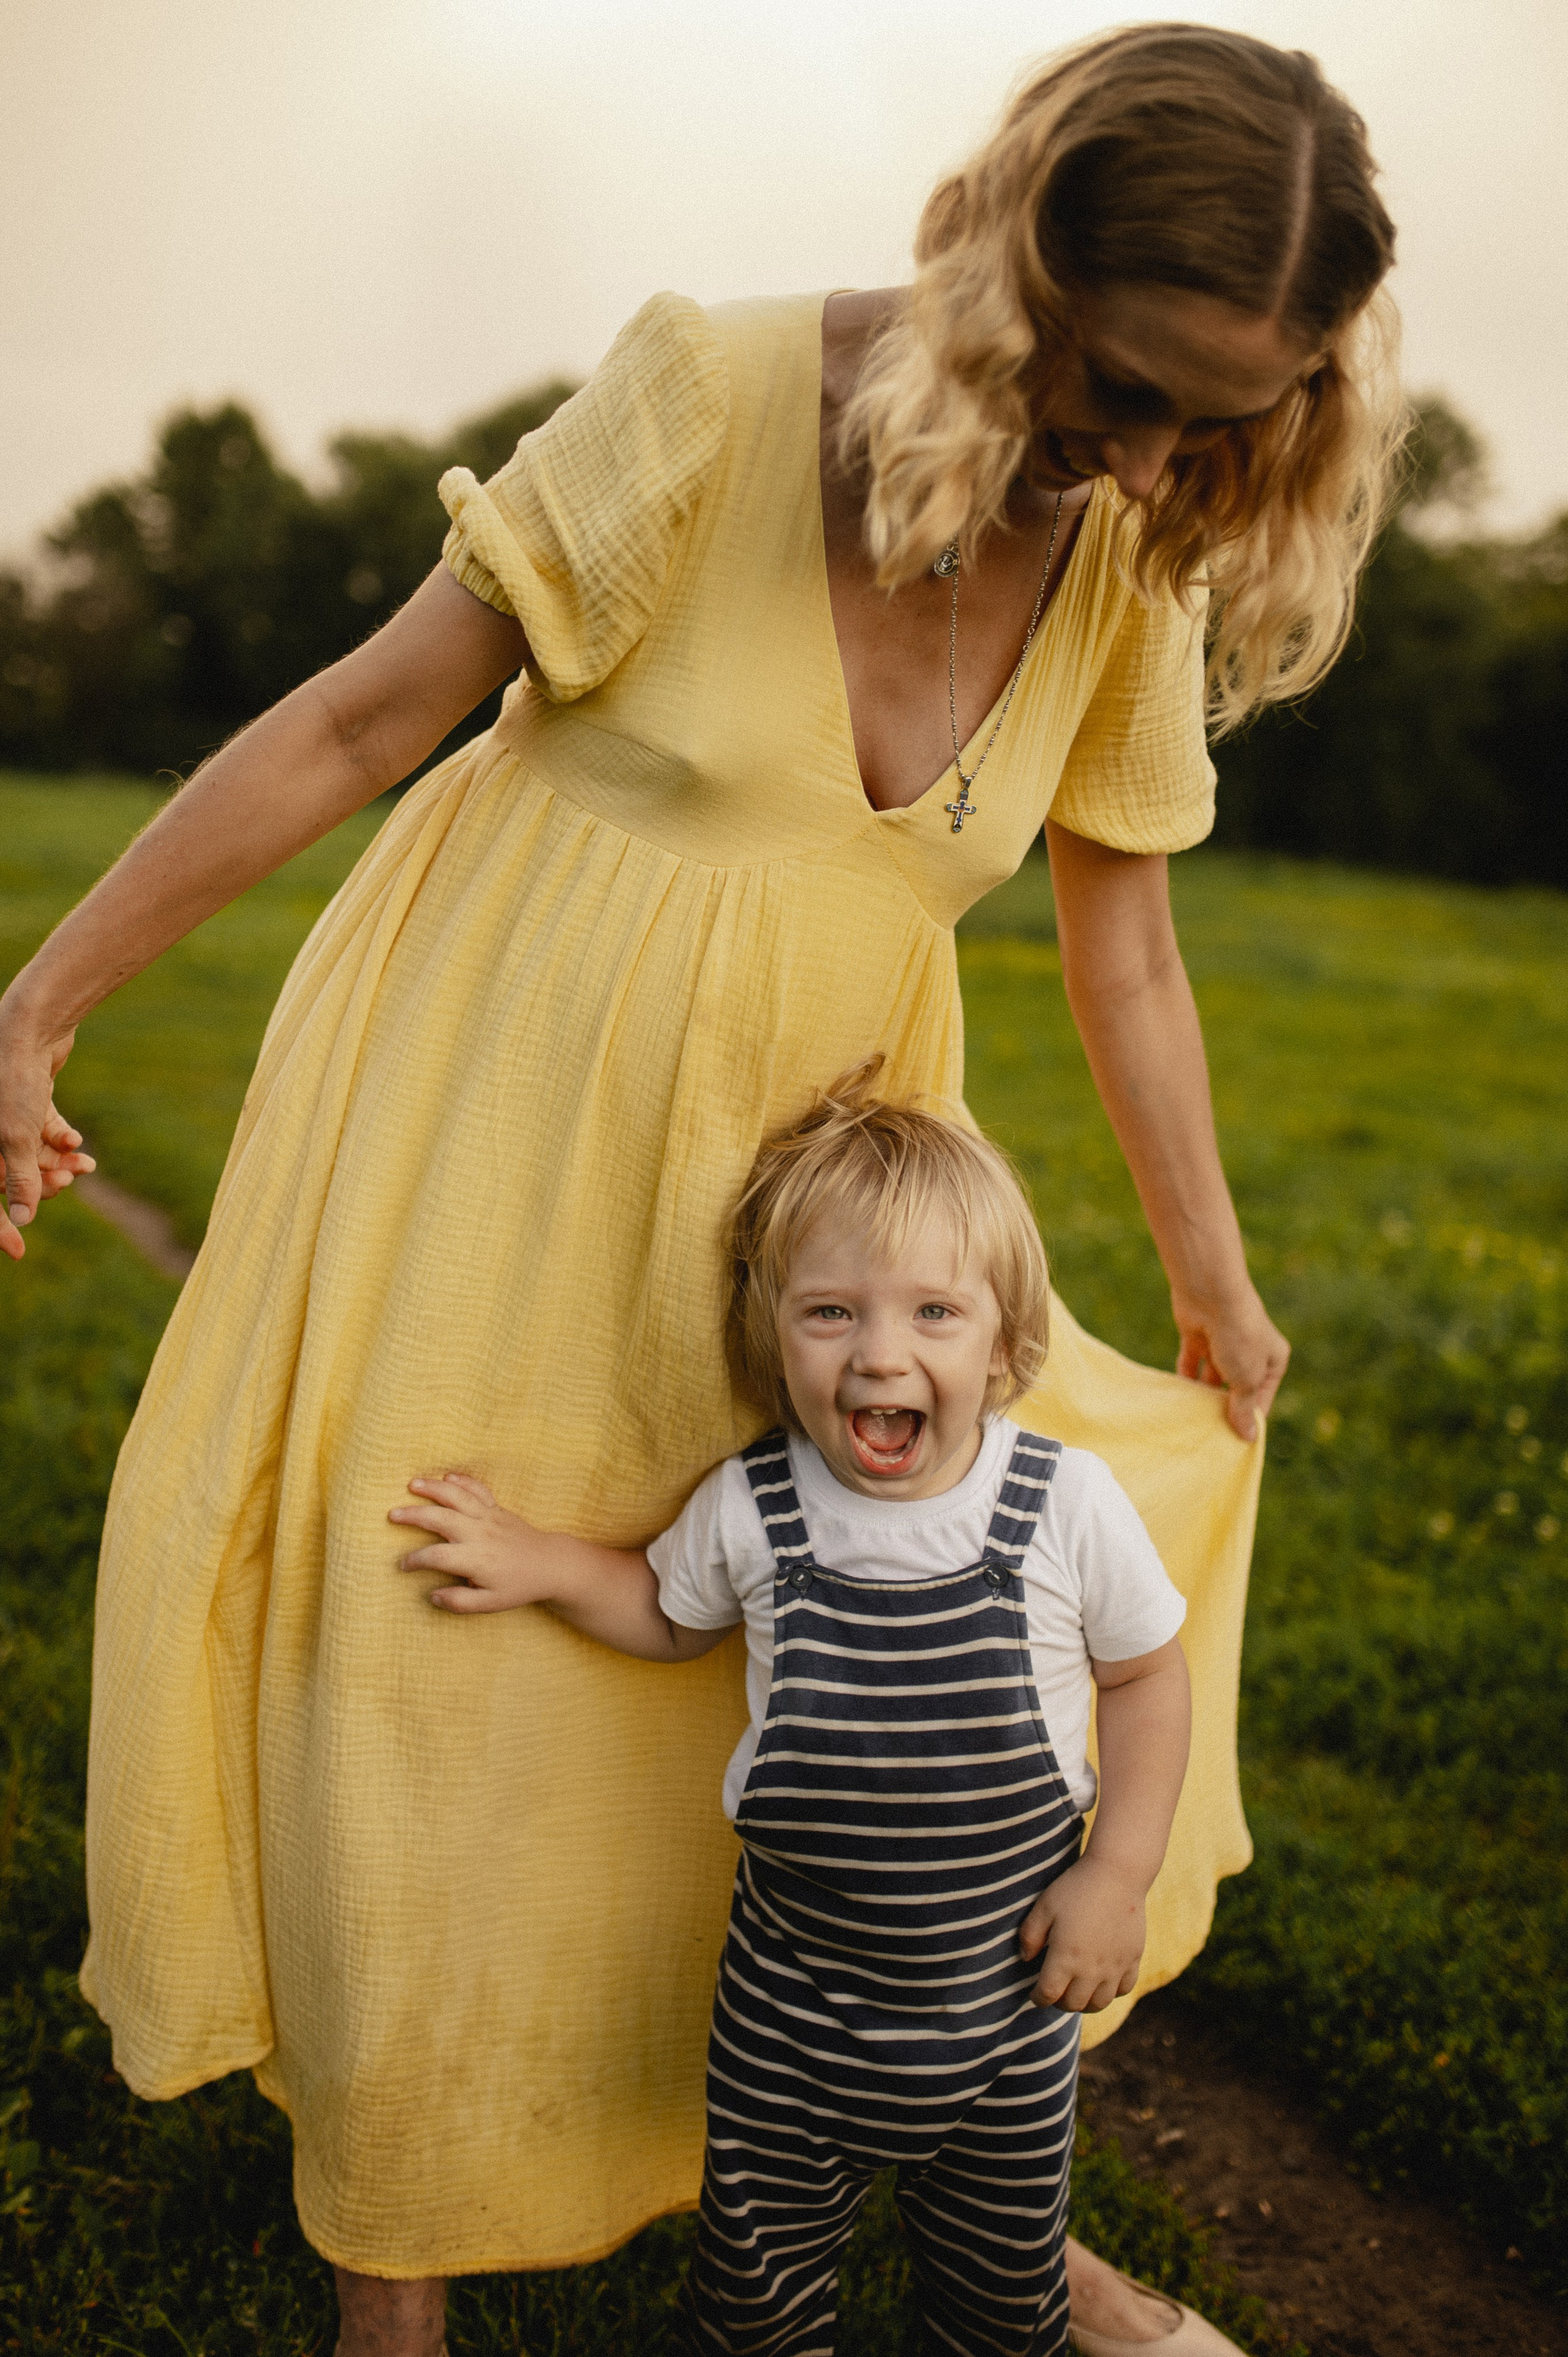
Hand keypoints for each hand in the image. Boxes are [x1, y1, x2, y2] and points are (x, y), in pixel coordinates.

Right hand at [0, 994, 93, 1258]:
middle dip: (38, 1184)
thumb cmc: (11, 1077)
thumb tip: (22, 1221)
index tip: (18, 1251)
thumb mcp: (16, 1134)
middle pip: (9, 1174)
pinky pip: (42, 1131)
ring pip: (30, 1154)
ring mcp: (6, 1111)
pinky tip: (76, 1145)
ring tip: (81, 1168)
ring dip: (56, 1165)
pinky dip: (60, 1141)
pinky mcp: (27, 1097)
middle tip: (66, 1184)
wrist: (30, 1025)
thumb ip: (20, 1179)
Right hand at [389, 1473, 553, 1612]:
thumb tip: (433, 1596)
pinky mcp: (497, 1509)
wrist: (549, 1564)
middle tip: (392, 1514)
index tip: (403, 1565)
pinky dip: (463, 1481)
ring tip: (412, 1483)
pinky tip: (447, 1477)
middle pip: (440, 1518)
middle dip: (414, 1515)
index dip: (415, 1560)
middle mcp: (480, 1533)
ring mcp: (489, 1517)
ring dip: (434, 1488)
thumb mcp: (490, 1604)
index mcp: (476, 1559)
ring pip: (457, 1497)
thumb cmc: (518, 1586)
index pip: (436, 1556)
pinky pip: (478, 1490)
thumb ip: (460, 1602)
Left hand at [1018, 1855, 1146, 2013]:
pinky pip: (1124, 1989)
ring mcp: (1115, 1966)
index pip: (1048, 1995)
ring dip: (1085, 2003)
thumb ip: (1030, 1935)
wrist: (1118, 1873)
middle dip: (1060, 2002)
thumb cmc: (1076, 1887)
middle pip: (1074, 2004)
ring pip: (1100, 2003)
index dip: (1038, 1998)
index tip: (1035, 1994)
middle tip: (1055, 1992)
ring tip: (1078, 1991)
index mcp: (1065, 1957)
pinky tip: (1103, 1980)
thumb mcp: (1044, 1906)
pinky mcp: (1133, 1958)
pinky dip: (1112, 1991)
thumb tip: (1026, 1959)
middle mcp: (1091, 1969)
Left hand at [1172, 1277, 1288, 1441]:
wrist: (1210, 1293)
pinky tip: (1180, 1399)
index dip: (1249, 1418)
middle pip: (1236, 1389)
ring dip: (1204, 1396)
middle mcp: (1250, 1352)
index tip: (1234, 1442)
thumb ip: (1243, 1407)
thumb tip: (1248, 1437)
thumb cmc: (1238, 1336)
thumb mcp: (1246, 1378)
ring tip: (1194, 1422)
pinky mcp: (1197, 1337)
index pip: (1262, 1398)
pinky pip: (1191, 1364)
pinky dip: (1186, 1379)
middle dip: (1225, 1408)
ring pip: (1212, 1378)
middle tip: (1210, 1436)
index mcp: (1273, 1360)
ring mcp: (1222, 1344)